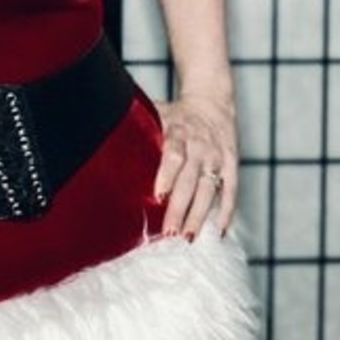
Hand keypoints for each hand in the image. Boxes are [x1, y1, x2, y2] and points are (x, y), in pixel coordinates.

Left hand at [152, 91, 238, 238]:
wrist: (212, 102)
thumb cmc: (177, 115)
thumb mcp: (157, 114)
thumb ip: (139, 128)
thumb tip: (107, 137)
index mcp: (178, 131)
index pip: (173, 154)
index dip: (167, 175)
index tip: (158, 196)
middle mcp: (199, 145)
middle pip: (190, 179)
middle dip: (180, 206)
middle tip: (170, 231)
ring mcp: (217, 156)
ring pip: (210, 189)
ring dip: (200, 215)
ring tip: (189, 237)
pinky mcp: (231, 164)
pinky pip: (231, 190)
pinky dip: (227, 210)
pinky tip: (220, 230)